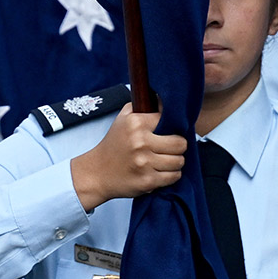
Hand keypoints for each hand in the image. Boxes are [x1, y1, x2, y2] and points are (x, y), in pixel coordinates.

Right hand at [70, 104, 186, 211]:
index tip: (169, 130)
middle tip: (172, 147)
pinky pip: (174, 176)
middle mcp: (140, 142)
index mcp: (136, 123)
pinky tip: (163, 170)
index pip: (170, 119)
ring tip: (167, 159)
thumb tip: (164, 97)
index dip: (173, 125)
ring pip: (179, 161)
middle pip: (180, 143)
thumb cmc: (114, 144)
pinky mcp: (147, 181)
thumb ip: (142, 105)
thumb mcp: (123, 118)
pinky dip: (172, 174)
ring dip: (176, 161)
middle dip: (179, 146)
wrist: (97, 173)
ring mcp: (144, 163)